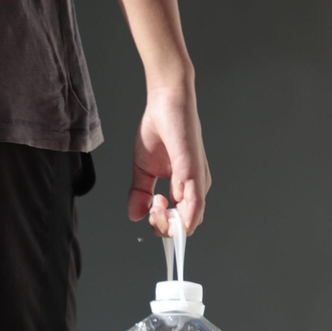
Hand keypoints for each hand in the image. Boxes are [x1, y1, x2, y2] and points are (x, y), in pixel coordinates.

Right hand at [128, 84, 210, 236]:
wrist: (165, 102)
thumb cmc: (159, 130)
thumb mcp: (143, 169)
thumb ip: (140, 194)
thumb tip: (135, 216)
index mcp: (184, 187)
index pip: (178, 220)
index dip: (161, 224)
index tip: (148, 210)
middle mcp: (194, 186)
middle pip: (186, 226)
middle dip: (164, 227)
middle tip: (150, 208)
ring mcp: (196, 180)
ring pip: (191, 219)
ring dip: (169, 223)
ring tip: (155, 205)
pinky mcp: (194, 171)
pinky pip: (195, 203)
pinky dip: (186, 217)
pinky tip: (174, 217)